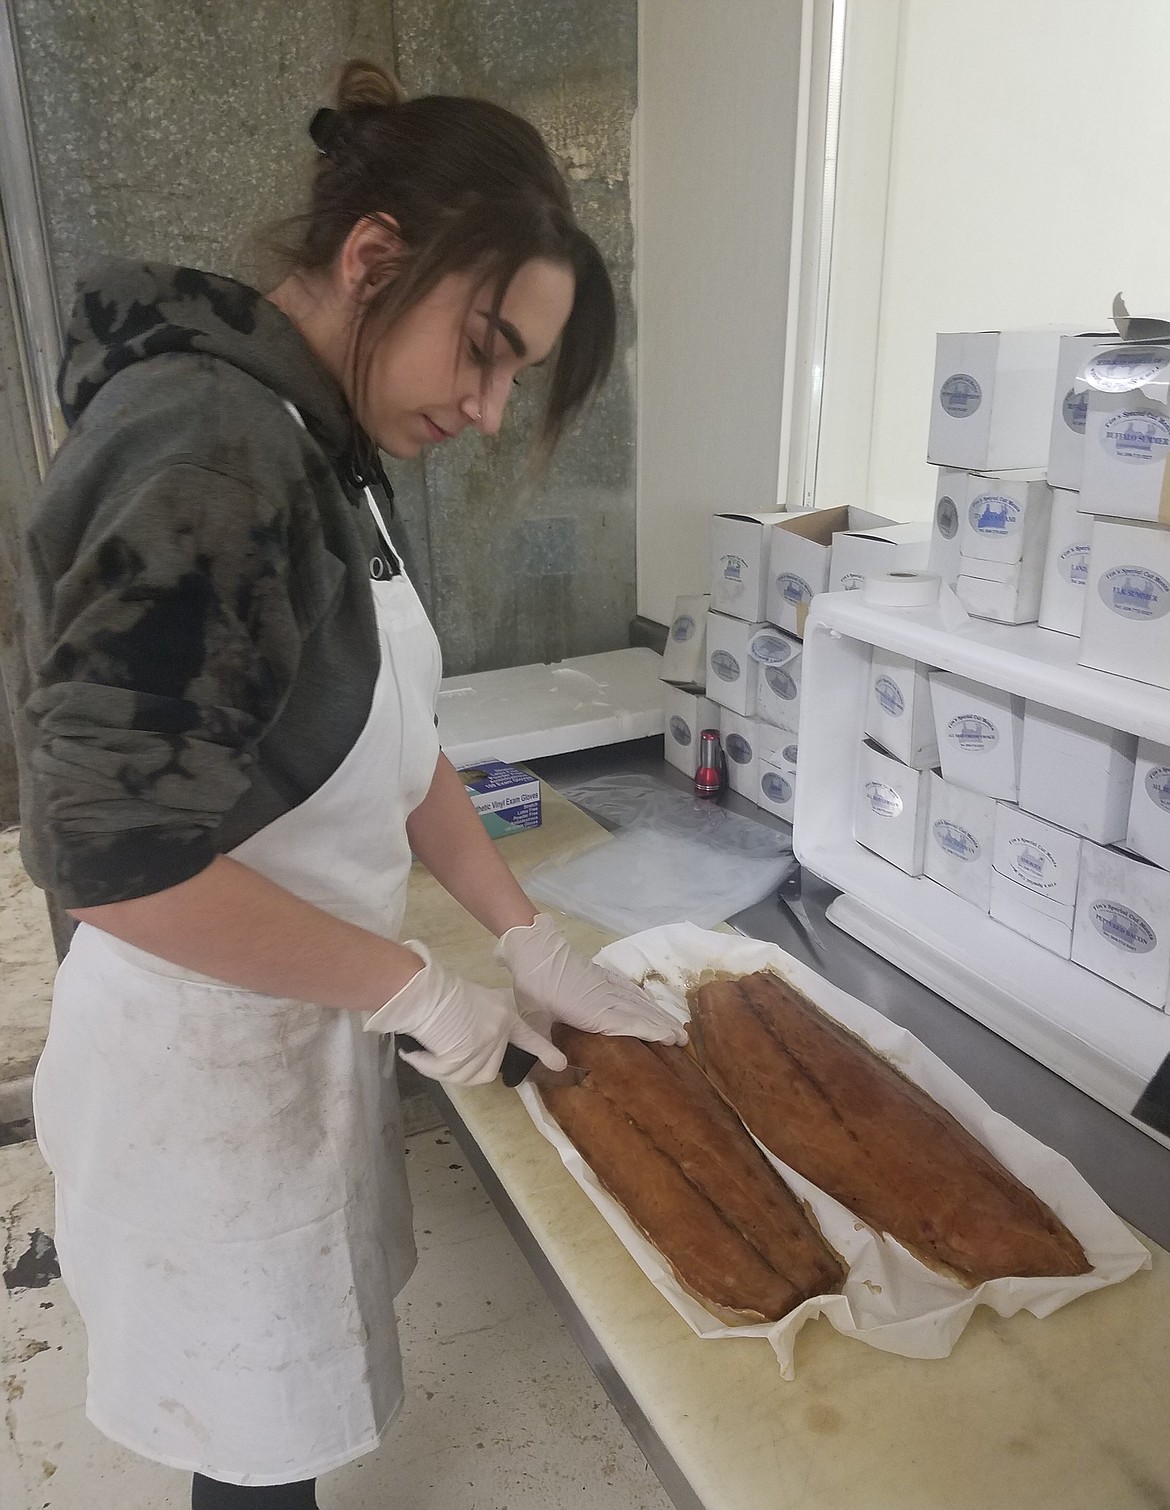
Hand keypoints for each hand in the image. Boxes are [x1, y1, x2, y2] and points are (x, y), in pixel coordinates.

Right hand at [364, 941, 565, 1084]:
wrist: (426, 991)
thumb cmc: (443, 991)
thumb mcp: (476, 1000)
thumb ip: (486, 1020)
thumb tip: (476, 1040)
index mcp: (504, 1016)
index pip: (527, 1036)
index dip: (543, 1050)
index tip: (560, 1064)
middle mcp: (498, 1034)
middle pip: (488, 1068)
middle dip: (467, 1063)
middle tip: (447, 1046)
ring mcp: (482, 1048)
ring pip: (467, 1076)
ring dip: (444, 1067)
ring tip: (430, 1046)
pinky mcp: (462, 1059)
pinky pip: (444, 1074)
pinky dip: (427, 1065)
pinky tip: (416, 1051)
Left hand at [495, 914, 686, 1044]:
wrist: (534, 949)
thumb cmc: (532, 987)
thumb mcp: (534, 1019)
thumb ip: (546, 1045)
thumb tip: (560, 1069)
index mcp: (591, 1012)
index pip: (629, 1025)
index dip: (652, 1033)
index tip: (673, 1041)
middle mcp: (605, 998)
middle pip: (640, 1014)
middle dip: (663, 1026)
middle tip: (685, 1040)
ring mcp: (605, 985)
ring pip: (637, 1001)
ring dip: (657, 1013)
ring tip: (676, 1025)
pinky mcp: (601, 975)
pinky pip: (628, 987)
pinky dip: (642, 996)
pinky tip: (651, 1003)